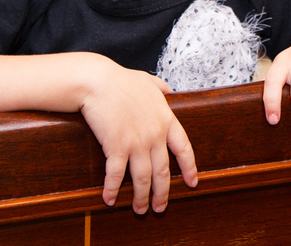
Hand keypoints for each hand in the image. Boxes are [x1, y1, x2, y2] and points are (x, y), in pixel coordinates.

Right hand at [78, 61, 197, 213]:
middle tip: (160, 208)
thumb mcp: (149, 81)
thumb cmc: (121, 80)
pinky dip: (112, 189)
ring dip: (141, 198)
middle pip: (163, 171)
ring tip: (140, 210)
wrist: (98, 81)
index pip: (184, 149)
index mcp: (166, 119)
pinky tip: (109, 199)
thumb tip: (170, 91)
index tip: (192, 182)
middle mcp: (155, 134)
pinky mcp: (116, 147)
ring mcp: (136, 142)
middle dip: (162, 193)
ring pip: (143, 178)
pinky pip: (116, 175)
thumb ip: (162, 89)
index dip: (190, 168)